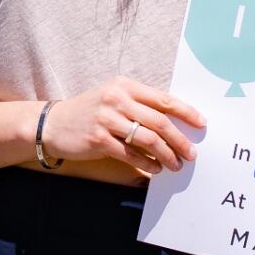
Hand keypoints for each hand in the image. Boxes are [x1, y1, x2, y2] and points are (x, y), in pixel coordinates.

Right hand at [43, 78, 202, 173]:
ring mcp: (107, 119)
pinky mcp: (99, 138)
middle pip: (159, 121)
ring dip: (167, 154)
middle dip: (180, 140)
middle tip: (191, 153)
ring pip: (148, 139)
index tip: (201, 124)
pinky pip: (131, 154)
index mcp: (124, 85)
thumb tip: (173, 123)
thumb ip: (138, 105)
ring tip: (175, 165)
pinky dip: (147, 163)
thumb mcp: (112, 98)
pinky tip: (155, 168)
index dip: (186, 112)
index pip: (163, 99)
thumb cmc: (89, 112)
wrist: (53, 123)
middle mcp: (116, 98)